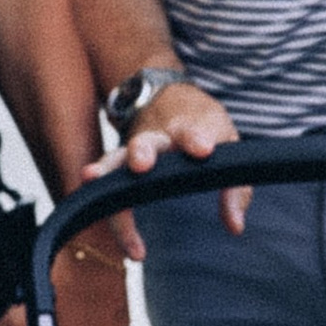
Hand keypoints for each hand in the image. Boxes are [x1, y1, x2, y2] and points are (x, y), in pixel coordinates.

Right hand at [84, 79, 244, 254]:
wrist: (169, 98)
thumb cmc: (204, 129)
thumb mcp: (229, 149)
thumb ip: (235, 188)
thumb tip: (234, 226)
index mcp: (190, 129)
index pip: (194, 131)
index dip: (196, 139)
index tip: (203, 149)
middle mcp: (158, 137)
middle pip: (147, 142)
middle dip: (142, 152)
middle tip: (140, 165)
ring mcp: (134, 148)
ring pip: (116, 158)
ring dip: (105, 170)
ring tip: (90, 178)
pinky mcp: (120, 163)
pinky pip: (106, 180)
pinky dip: (98, 195)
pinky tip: (90, 213)